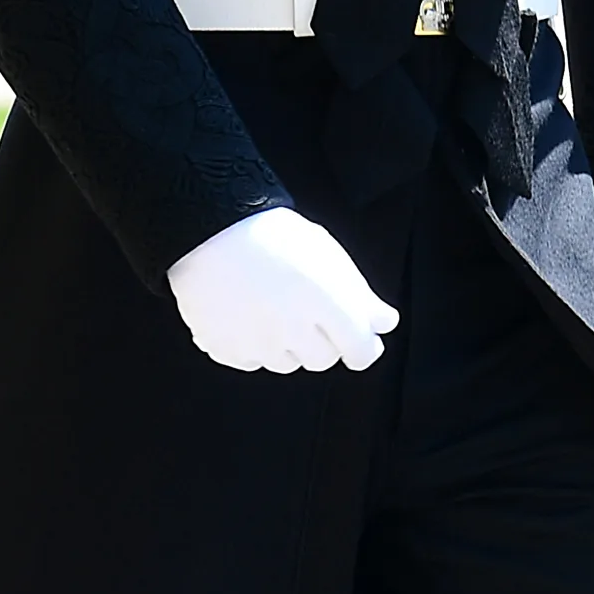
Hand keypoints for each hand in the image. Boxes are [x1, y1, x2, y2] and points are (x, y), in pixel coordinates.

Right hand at [167, 206, 399, 373]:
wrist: (209, 230)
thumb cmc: (273, 235)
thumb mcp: (328, 255)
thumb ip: (361, 297)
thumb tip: (385, 324)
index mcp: (328, 302)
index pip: (360, 351)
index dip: (363, 347)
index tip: (360, 338)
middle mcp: (295, 330)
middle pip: (323, 359)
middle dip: (323, 341)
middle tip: (309, 310)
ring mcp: (258, 344)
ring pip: (287, 363)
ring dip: (288, 345)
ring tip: (274, 306)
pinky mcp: (226, 350)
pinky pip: (251, 361)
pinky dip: (253, 346)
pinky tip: (248, 314)